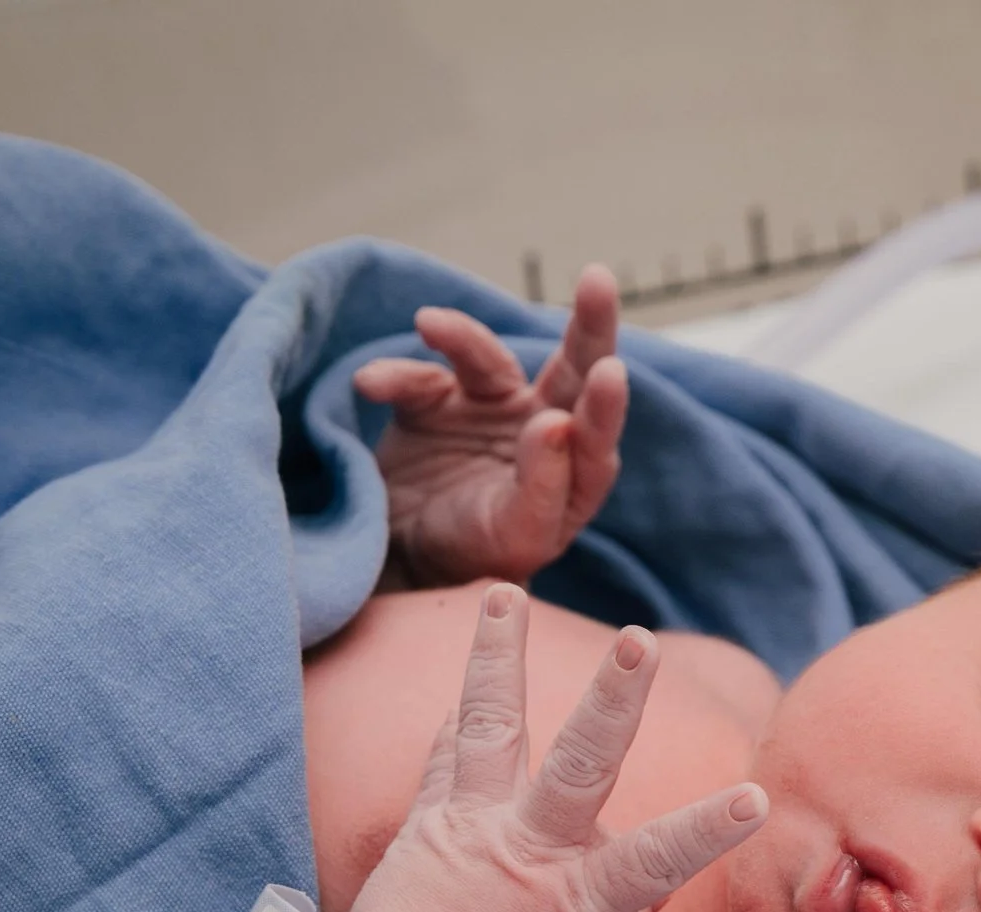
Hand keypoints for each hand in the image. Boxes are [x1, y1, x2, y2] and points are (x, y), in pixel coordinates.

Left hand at [342, 584, 764, 911]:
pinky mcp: (427, 822)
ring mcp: (473, 827)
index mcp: (583, 898)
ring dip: (498, 655)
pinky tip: (466, 688)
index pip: (661, 861)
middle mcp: (529, 849)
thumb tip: (651, 879)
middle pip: (579, 767)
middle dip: (615, 702)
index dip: (709, 829)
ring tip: (503, 594)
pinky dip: (458, 723)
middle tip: (640, 643)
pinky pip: (445, 759)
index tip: (755, 796)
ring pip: (490, 727)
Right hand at [352, 265, 629, 588]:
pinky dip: (398, 376)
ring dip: (463, 336)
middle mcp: (544, 431)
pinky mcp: (439, 401)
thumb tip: (556, 424)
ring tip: (430, 324)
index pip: (598, 434)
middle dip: (590, 326)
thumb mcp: (514, 537)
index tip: (609, 371)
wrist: (402, 563)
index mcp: (575, 474)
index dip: (604, 404)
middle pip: (576, 371)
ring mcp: (492, 410)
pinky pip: (422, 377)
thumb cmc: (473, 558)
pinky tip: (371, 386)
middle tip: (598, 280)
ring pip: (491, 359)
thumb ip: (541, 487)